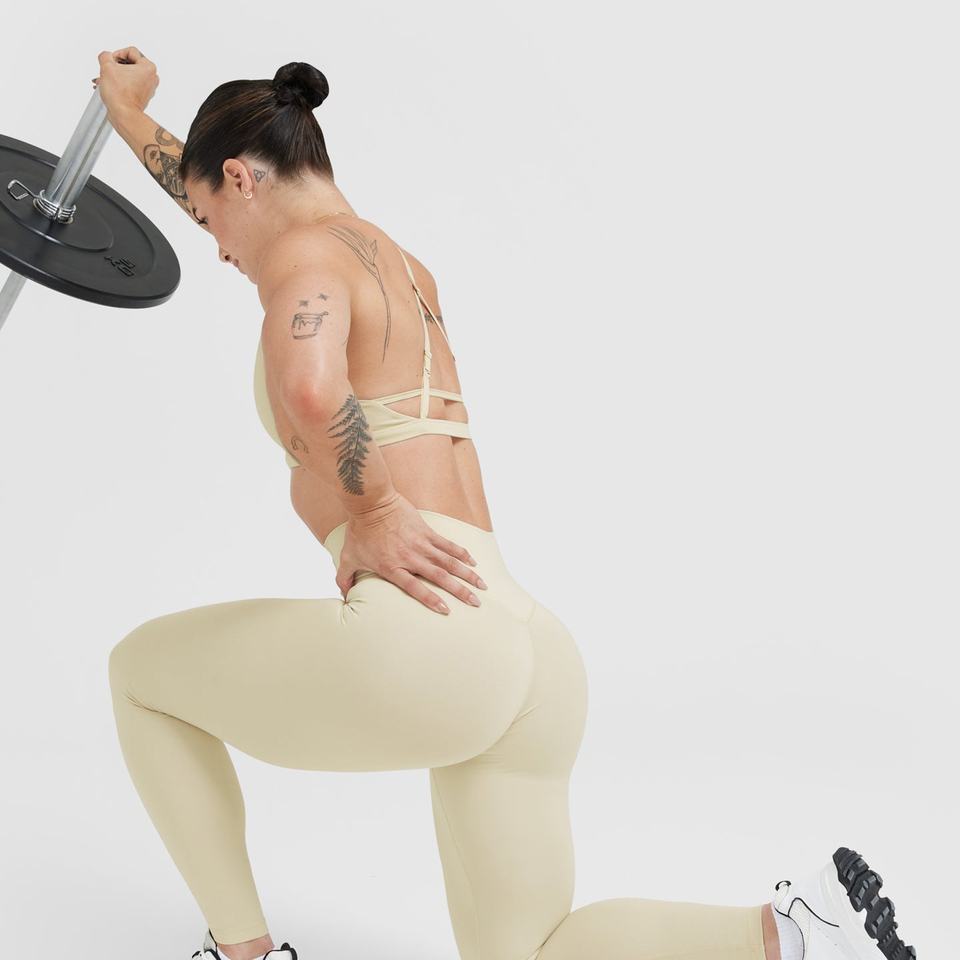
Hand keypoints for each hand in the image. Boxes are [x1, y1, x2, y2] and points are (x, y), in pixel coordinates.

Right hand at [92, 47, 157, 115]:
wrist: (124, 115)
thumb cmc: (120, 94)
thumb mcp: (106, 66)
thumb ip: (105, 55)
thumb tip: (106, 57)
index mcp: (148, 67)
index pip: (130, 51)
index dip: (116, 55)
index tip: (110, 63)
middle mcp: (152, 77)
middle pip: (130, 63)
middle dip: (114, 66)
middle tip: (106, 71)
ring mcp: (148, 88)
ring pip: (128, 74)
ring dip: (115, 75)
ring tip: (103, 80)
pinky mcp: (143, 96)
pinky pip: (130, 84)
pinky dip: (119, 84)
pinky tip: (108, 87)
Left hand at [335, 493, 487, 613]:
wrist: (371, 502)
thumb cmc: (359, 531)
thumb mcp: (347, 558)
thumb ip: (345, 579)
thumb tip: (343, 596)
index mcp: (392, 567)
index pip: (415, 588)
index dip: (431, 600)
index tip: (447, 610)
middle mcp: (410, 557)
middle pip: (439, 577)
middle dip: (460, 591)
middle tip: (476, 602)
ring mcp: (421, 543)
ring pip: (449, 562)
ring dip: (467, 574)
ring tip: (482, 585)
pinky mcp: (426, 531)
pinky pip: (447, 544)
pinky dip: (461, 553)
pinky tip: (473, 562)